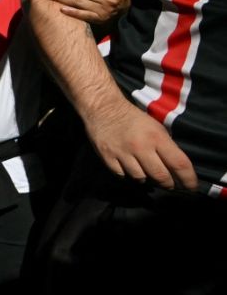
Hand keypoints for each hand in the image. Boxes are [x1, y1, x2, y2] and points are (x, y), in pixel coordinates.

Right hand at [82, 97, 196, 190]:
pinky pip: (122, 175)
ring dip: (146, 179)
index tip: (191, 187)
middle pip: (161, 176)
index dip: (188, 179)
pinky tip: (128, 167)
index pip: (179, 164)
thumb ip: (166, 146)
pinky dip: (127, 174)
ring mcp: (123, 152)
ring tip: (146, 172)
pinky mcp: (107, 156)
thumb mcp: (156, 127)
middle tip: (169, 184)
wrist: (103, 107)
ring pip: (140, 178)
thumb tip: (175, 168)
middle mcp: (141, 146)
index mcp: (157, 137)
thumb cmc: (133, 118)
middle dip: (168, 184)